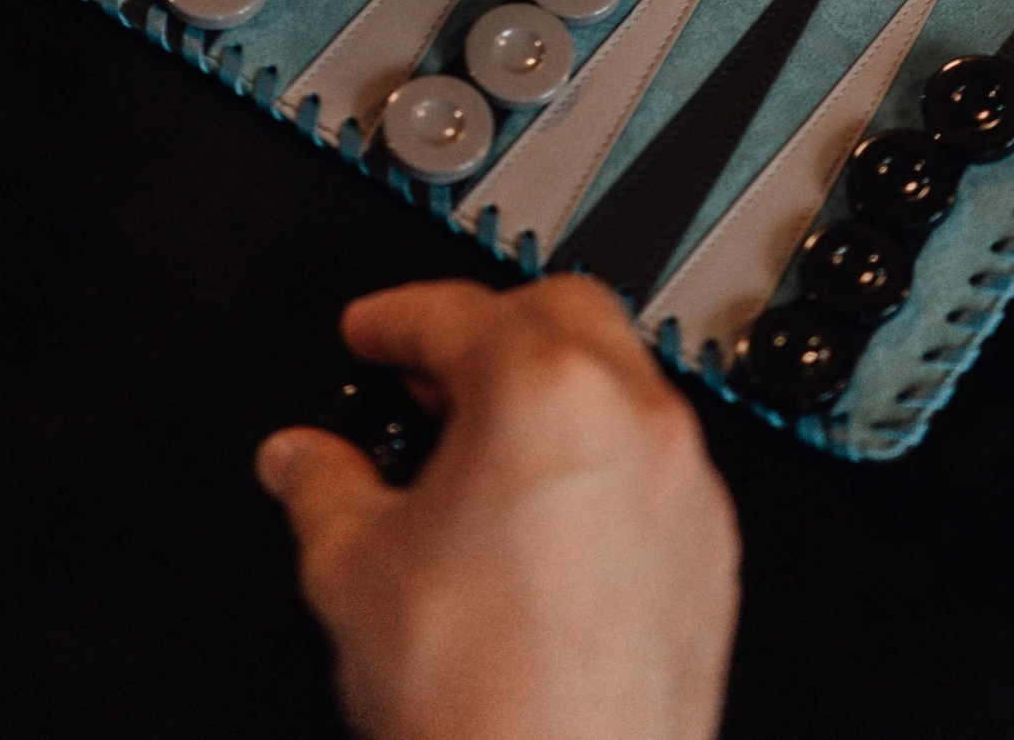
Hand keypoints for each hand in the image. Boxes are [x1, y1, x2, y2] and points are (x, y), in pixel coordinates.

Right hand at [256, 277, 739, 739]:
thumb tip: (302, 461)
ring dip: (551, 391)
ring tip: (480, 453)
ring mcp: (684, 483)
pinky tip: (541, 520)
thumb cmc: (483, 701)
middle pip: (563, 312)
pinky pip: (654, 463)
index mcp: (543, 391)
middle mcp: (632, 417)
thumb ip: (323, 489)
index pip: (457, 312)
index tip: (372, 332)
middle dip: (490, 327)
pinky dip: (598, 461)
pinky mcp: (712, 550)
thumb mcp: (355, 572)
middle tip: (430, 376)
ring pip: (620, 384)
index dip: (396, 318)